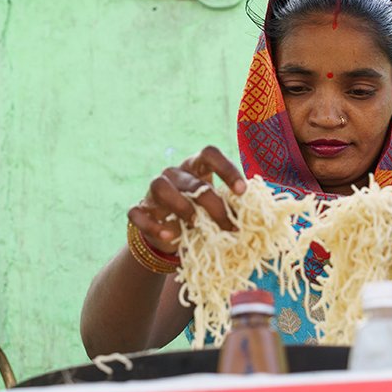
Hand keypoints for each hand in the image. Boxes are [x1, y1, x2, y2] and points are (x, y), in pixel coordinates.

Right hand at [127, 146, 246, 254]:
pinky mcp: (139, 209)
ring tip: (195, 224)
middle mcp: (174, 174)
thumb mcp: (216, 207)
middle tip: (228, 227)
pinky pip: (137, 213)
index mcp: (196, 167)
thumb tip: (254, 216)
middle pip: (192, 181)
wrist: (169, 235)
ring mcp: (153, 190)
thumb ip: (231, 207)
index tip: (242, 191)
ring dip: (181, 206)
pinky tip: (169, 237)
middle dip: (213, 205)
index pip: (210, 154)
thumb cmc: (199, 214)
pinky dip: (152, 225)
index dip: (227, 169)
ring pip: (161, 187)